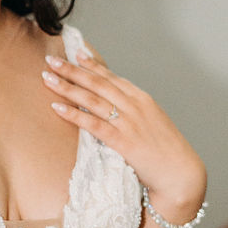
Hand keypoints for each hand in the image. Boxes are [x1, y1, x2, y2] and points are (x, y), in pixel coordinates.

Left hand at [42, 43, 205, 222]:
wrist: (181, 173)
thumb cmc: (166, 151)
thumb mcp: (152, 123)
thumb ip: (135, 111)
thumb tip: (116, 106)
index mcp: (142, 99)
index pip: (112, 77)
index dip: (92, 64)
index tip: (75, 53)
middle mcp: (134, 105)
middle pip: (97, 83)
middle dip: (72, 70)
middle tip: (52, 60)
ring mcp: (128, 122)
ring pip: (92, 99)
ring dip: (67, 87)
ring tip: (47, 77)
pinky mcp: (123, 141)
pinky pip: (93, 124)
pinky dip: (73, 114)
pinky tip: (57, 107)